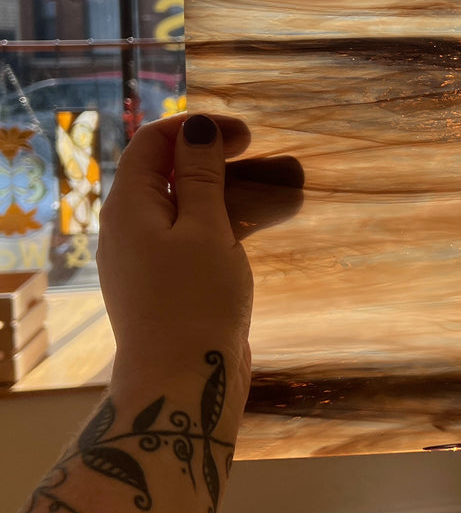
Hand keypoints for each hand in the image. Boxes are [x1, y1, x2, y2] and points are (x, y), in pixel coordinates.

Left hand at [97, 114, 254, 393]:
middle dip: (217, 159)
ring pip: (187, 207)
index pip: (152, 142)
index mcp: (129, 205)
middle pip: (168, 172)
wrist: (182, 385)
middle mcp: (129, 227)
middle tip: (264, 157)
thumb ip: (201, 175)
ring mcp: (147, 258)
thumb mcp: (205, 229)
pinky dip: (225, 224)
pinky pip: (193, 237)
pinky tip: (261, 228)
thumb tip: (197, 128)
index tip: (246, 134)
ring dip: (229, 192)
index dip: (196, 128)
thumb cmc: (195, 302)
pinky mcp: (167, 284)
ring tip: (279, 191)